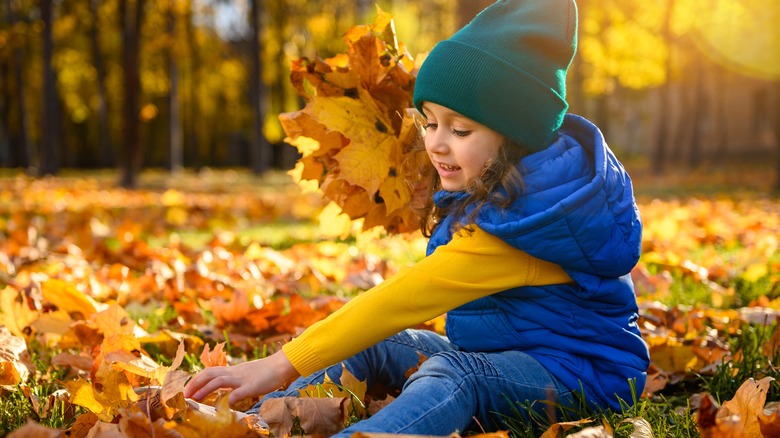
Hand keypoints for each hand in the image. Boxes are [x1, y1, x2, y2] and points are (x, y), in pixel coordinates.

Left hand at [184, 350, 298, 405]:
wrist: (280, 364)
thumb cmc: (265, 371)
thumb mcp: (246, 374)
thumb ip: (235, 381)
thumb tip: (226, 392)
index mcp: (232, 370)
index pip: (209, 372)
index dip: (196, 380)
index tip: (187, 389)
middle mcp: (234, 373)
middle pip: (210, 374)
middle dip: (195, 384)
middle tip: (185, 395)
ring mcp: (242, 379)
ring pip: (219, 382)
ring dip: (205, 390)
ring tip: (196, 399)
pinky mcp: (252, 386)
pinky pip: (238, 393)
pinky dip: (229, 399)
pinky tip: (223, 406)